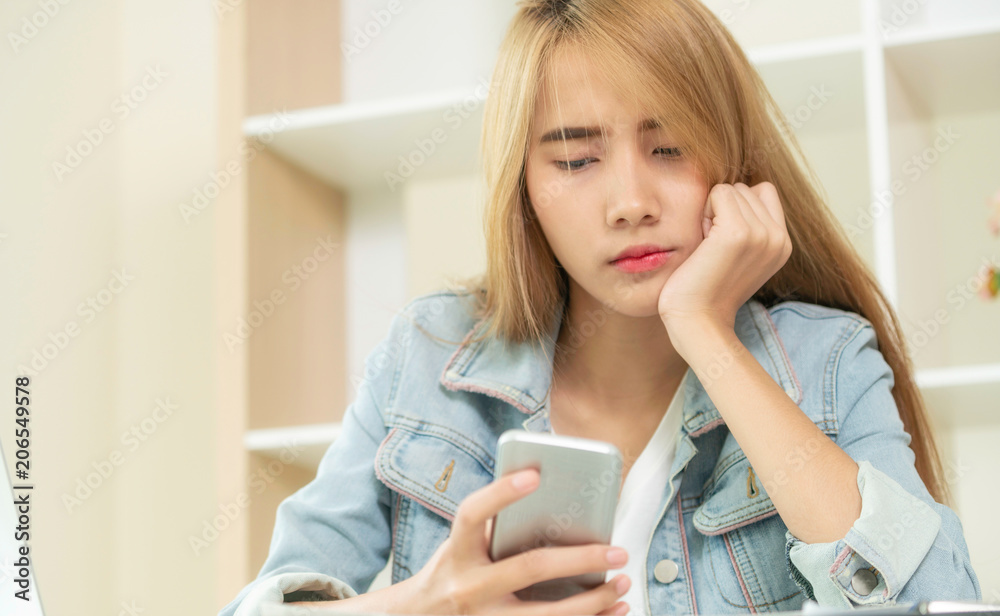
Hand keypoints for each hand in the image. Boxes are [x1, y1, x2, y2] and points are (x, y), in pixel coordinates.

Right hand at [399, 468, 630, 615]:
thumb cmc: (455, 571)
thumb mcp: (461, 546)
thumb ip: (496, 526)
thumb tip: (555, 500)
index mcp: (457, 552)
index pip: (472, 515)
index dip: (501, 494)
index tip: (535, 475)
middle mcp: (467, 587)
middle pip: (528, 568)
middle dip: (579, 558)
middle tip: (617, 550)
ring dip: (593, 601)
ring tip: (623, 583)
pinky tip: (613, 610)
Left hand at [657, 181, 791, 348]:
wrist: (697, 321)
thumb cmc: (705, 289)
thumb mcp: (739, 256)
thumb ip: (749, 225)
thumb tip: (735, 190)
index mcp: (782, 244)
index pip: (764, 191)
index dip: (737, 208)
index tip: (723, 242)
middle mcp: (778, 238)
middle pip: (746, 188)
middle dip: (722, 210)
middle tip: (713, 248)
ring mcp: (761, 234)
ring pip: (732, 189)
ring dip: (711, 211)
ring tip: (708, 247)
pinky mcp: (738, 233)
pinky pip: (719, 192)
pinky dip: (704, 211)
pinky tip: (702, 243)